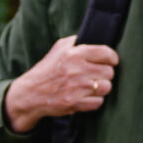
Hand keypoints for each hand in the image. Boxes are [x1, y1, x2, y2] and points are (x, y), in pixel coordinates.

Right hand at [4, 35, 119, 131]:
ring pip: (106, 87)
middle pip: (109, 72)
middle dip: (104, 74)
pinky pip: (98, 102)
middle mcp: (77, 70)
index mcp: (74, 53)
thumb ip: (76, 42)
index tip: (110, 61)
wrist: (30, 93)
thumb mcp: (58, 48)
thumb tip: (94, 38)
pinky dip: (93, 101)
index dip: (112, 58)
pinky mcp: (75, 103)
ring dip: (100, 88)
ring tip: (90, 87)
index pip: (107, 53)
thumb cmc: (46, 70)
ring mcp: (77, 88)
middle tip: (95, 75)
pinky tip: (84, 97)